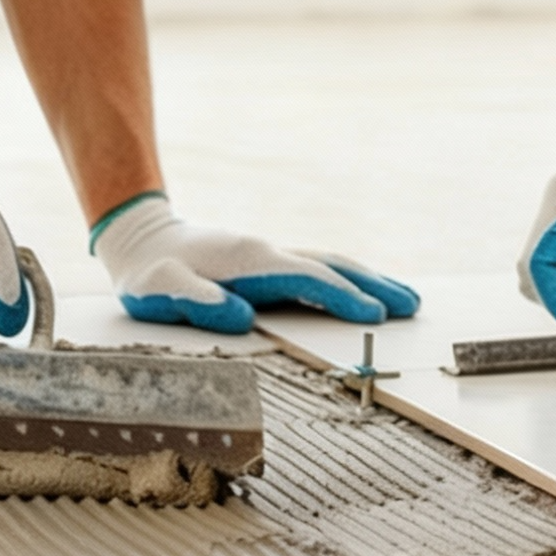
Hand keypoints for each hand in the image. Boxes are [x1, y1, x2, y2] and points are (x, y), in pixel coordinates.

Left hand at [94, 194, 420, 336]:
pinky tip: (363, 289)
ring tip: (406, 298)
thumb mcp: (160, 292)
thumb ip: (199, 304)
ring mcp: (271, 254)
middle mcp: (268, 253)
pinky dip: (349, 277)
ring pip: (331, 263)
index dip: (343, 297)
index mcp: (250, 262)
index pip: (309, 280)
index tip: (375, 314)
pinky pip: (319, 267)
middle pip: (334, 266)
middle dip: (375, 286)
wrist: (142, 239)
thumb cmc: (150, 273)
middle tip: (413, 306)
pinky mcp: (269, 262)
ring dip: (370, 279)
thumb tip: (242, 317)